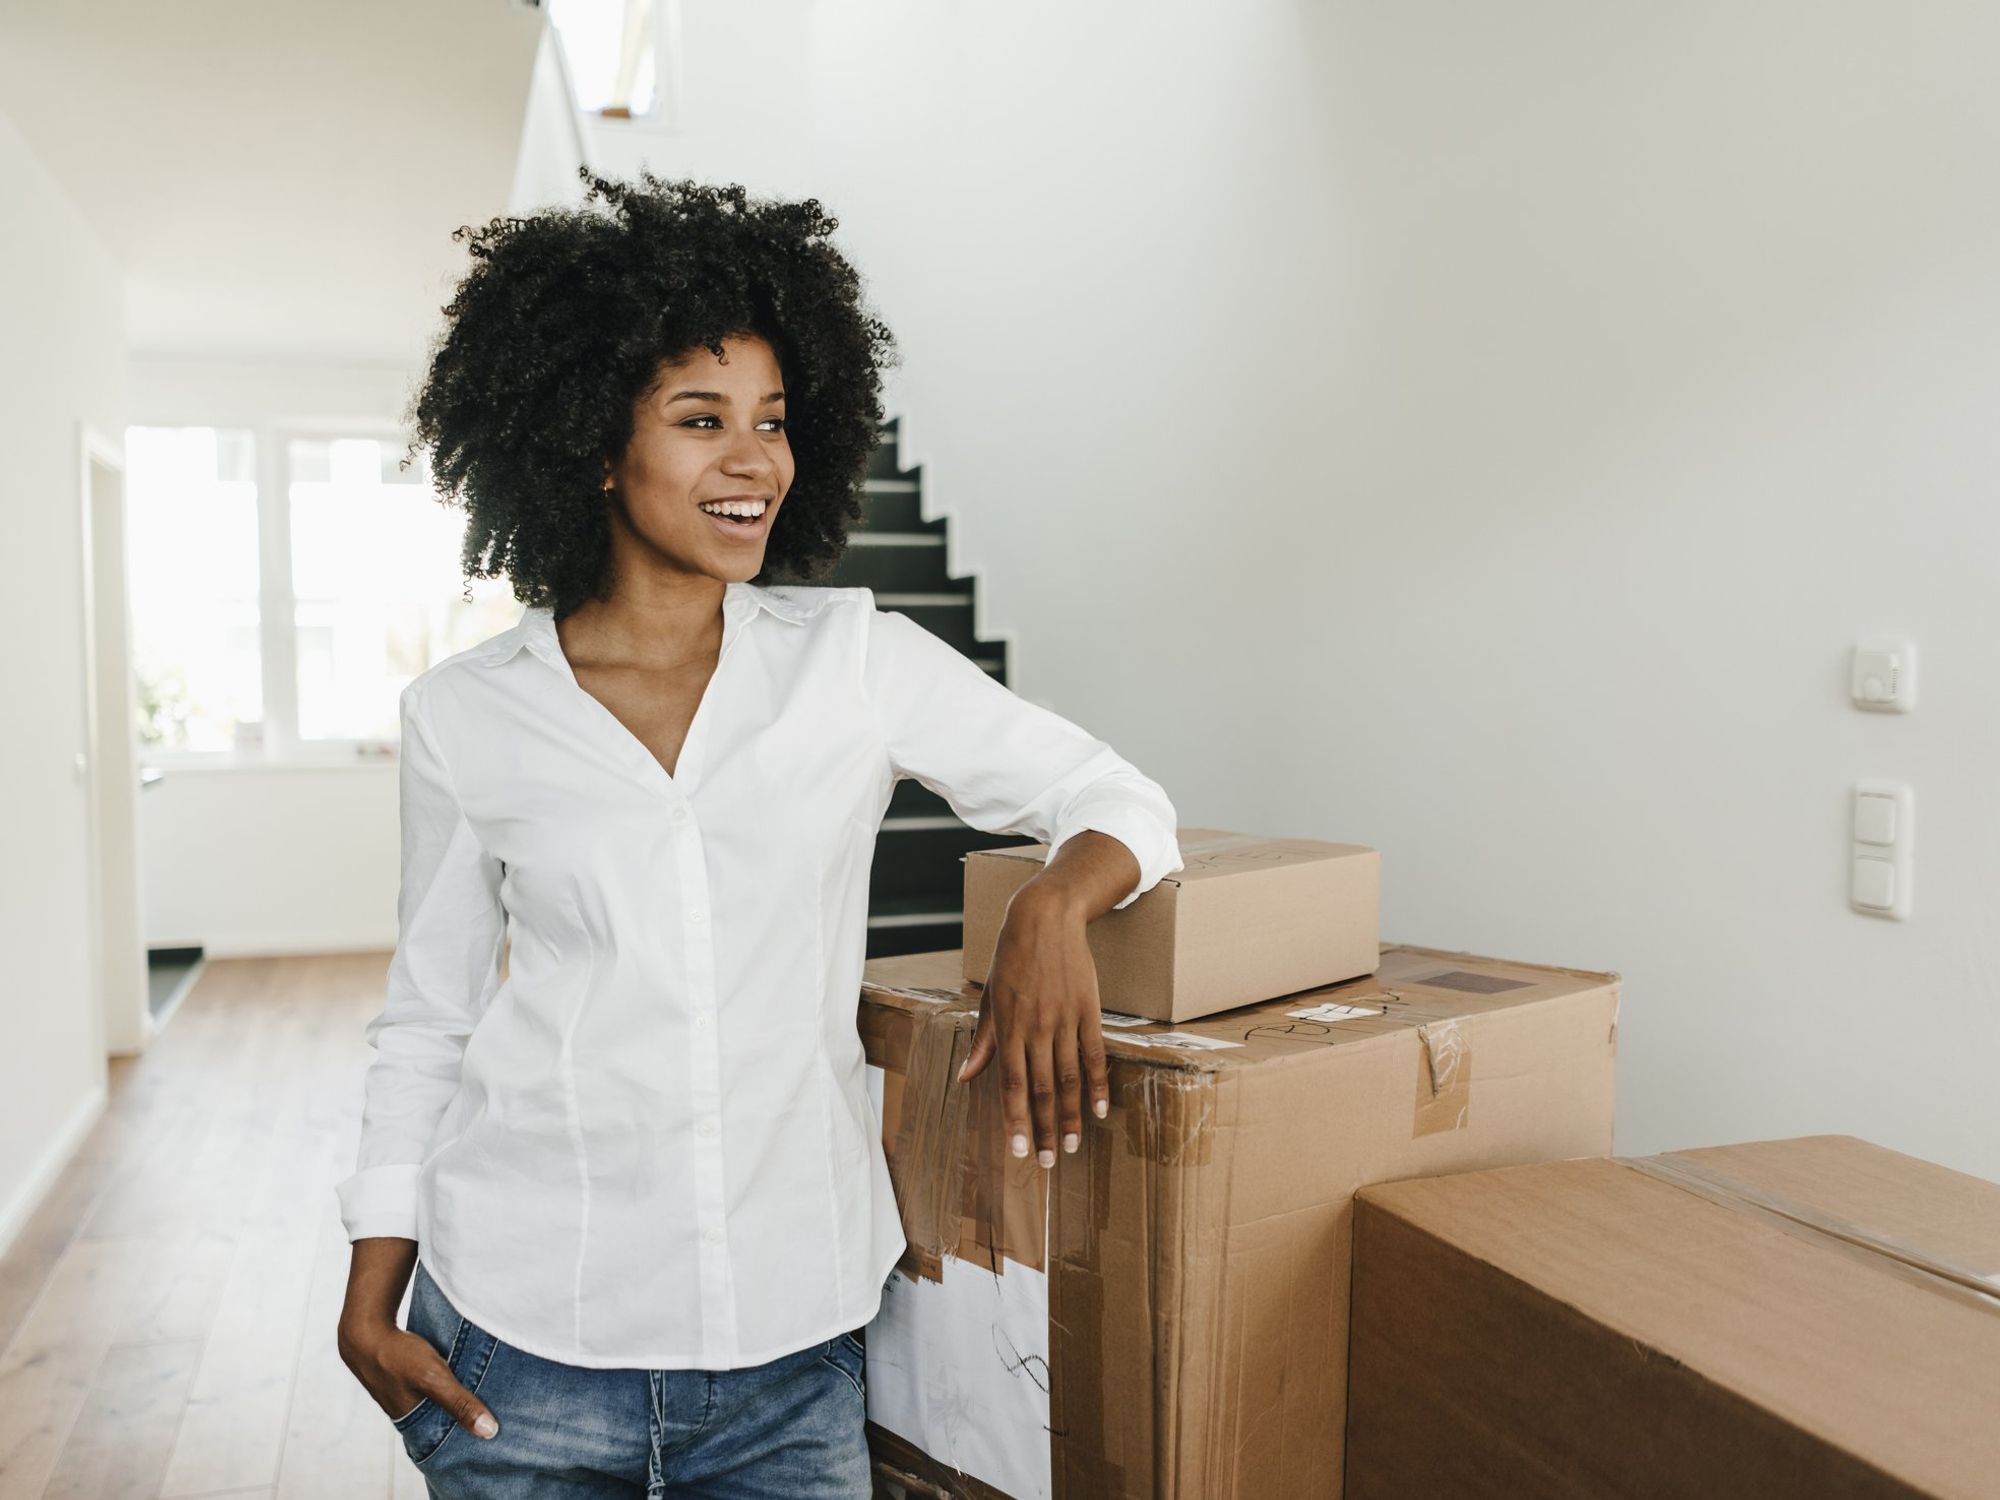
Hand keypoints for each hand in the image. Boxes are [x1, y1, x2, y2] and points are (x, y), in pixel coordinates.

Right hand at [337, 1315, 498, 1439]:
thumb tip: (489, 1432)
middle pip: (442, 1420)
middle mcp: (407, 1412)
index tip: (495, 1435)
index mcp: (412, 1422)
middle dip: (465, 1418)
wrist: (365, 1330)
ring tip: (484, 1394)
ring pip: (436, 1401)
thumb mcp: (433, 1378)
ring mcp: (403, 1394)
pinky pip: (430, 1386)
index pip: (446, 1440)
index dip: (468, 1438)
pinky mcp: (404, 1377)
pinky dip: (445, 1383)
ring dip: (455, 1398)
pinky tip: (460, 1373)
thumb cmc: (398, 1356)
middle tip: (496, 1414)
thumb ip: (459, 1403)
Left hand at [957, 890, 1109, 1165]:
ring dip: (1070, 1117)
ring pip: (1068, 1079)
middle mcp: (1036, 1028)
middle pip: (1042, 1090)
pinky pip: (1094, 1055)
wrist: (1046, 917)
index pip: (1011, 1086)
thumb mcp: (990, 997)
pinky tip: (1099, 1110)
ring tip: (1070, 1147)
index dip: (1016, 1121)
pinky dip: (1098, 1085)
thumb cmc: (1012, 957)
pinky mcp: (1088, 1010)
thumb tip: (966, 1076)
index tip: (1017, 1151)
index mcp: (1008, 1027)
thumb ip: (984, 1040)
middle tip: (1045, 1163)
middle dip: (1043, 1130)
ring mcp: (1064, 1020)